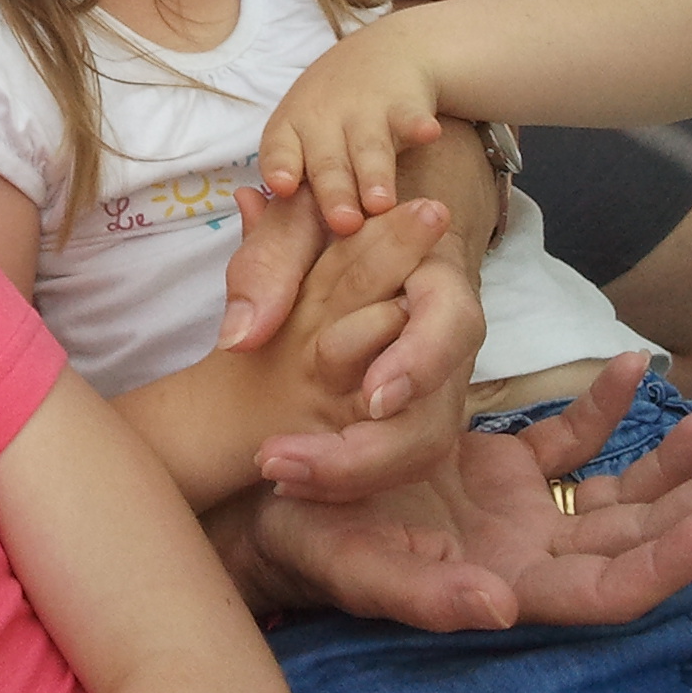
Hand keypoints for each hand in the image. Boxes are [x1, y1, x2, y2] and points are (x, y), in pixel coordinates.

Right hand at [233, 355, 691, 630]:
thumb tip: (500, 607)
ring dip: (674, 458)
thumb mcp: (353, 567)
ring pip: (620, 489)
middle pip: (641, 538)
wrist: (271, 496)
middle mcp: (530, 554)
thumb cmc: (304, 543)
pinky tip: (633, 366)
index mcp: (508, 585)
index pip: (615, 590)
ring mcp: (521, 509)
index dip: (671, 562)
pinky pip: (567, 439)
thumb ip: (425, 594)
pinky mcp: (500, 466)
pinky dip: (604, 405)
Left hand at [249, 202, 483, 501]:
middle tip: (287, 461)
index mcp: (436, 282)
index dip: (418, 363)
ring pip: (415, 453)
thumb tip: (240, 331)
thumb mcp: (302, 214)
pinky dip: (343, 479)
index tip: (373, 396)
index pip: (451, 324)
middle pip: (436, 418)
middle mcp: (446, 346)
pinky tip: (288, 478)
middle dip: (368, 453)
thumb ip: (269, 259)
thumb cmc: (337, 213)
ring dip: (347, 475)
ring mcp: (435, 391)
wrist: (365, 224)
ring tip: (275, 471)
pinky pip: (392, 465)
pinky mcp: (413, 421)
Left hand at [258, 15, 444, 232]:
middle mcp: (322, 119)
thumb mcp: (302, 140)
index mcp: (291, 129)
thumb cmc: (331, 118)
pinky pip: (410, 117)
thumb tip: (264, 241)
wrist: (382, 55)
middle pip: (326, 160)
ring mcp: (363, 110)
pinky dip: (418, 125)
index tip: (281, 188)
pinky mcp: (404, 104)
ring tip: (381, 203)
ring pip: (367, 147)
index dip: (281, 166)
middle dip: (334, 192)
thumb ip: (288, 187)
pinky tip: (428, 134)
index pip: (279, 149)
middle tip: (344, 224)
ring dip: (373, 174)